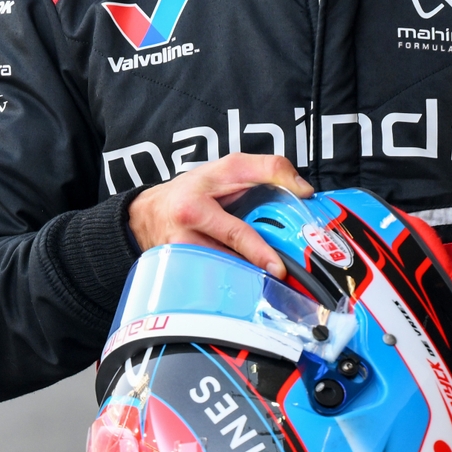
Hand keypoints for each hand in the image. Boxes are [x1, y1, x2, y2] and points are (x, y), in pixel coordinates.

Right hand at [127, 154, 312, 278]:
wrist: (148, 213)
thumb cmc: (191, 189)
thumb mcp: (228, 168)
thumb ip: (267, 169)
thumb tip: (303, 190)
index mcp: (193, 210)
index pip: (235, 233)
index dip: (259, 251)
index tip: (279, 268)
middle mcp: (184, 239)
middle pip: (230, 264)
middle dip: (256, 273)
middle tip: (280, 280)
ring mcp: (181, 262)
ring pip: (222, 278)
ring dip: (247, 281)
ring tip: (266, 282)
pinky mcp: (181, 276)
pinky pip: (214, 284)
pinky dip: (233, 284)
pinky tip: (246, 283)